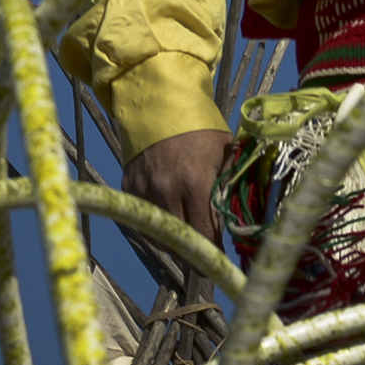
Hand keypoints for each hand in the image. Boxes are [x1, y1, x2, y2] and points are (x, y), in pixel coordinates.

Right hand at [120, 127, 237, 248]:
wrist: (160, 103)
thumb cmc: (200, 128)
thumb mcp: (224, 152)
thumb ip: (228, 186)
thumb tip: (235, 220)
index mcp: (195, 181)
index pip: (203, 234)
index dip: (211, 252)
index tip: (218, 260)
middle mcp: (165, 189)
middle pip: (179, 241)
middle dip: (193, 251)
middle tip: (204, 257)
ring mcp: (144, 189)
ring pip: (158, 235)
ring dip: (173, 241)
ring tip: (187, 240)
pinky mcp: (128, 187)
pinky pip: (143, 219)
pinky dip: (156, 225)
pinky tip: (169, 219)